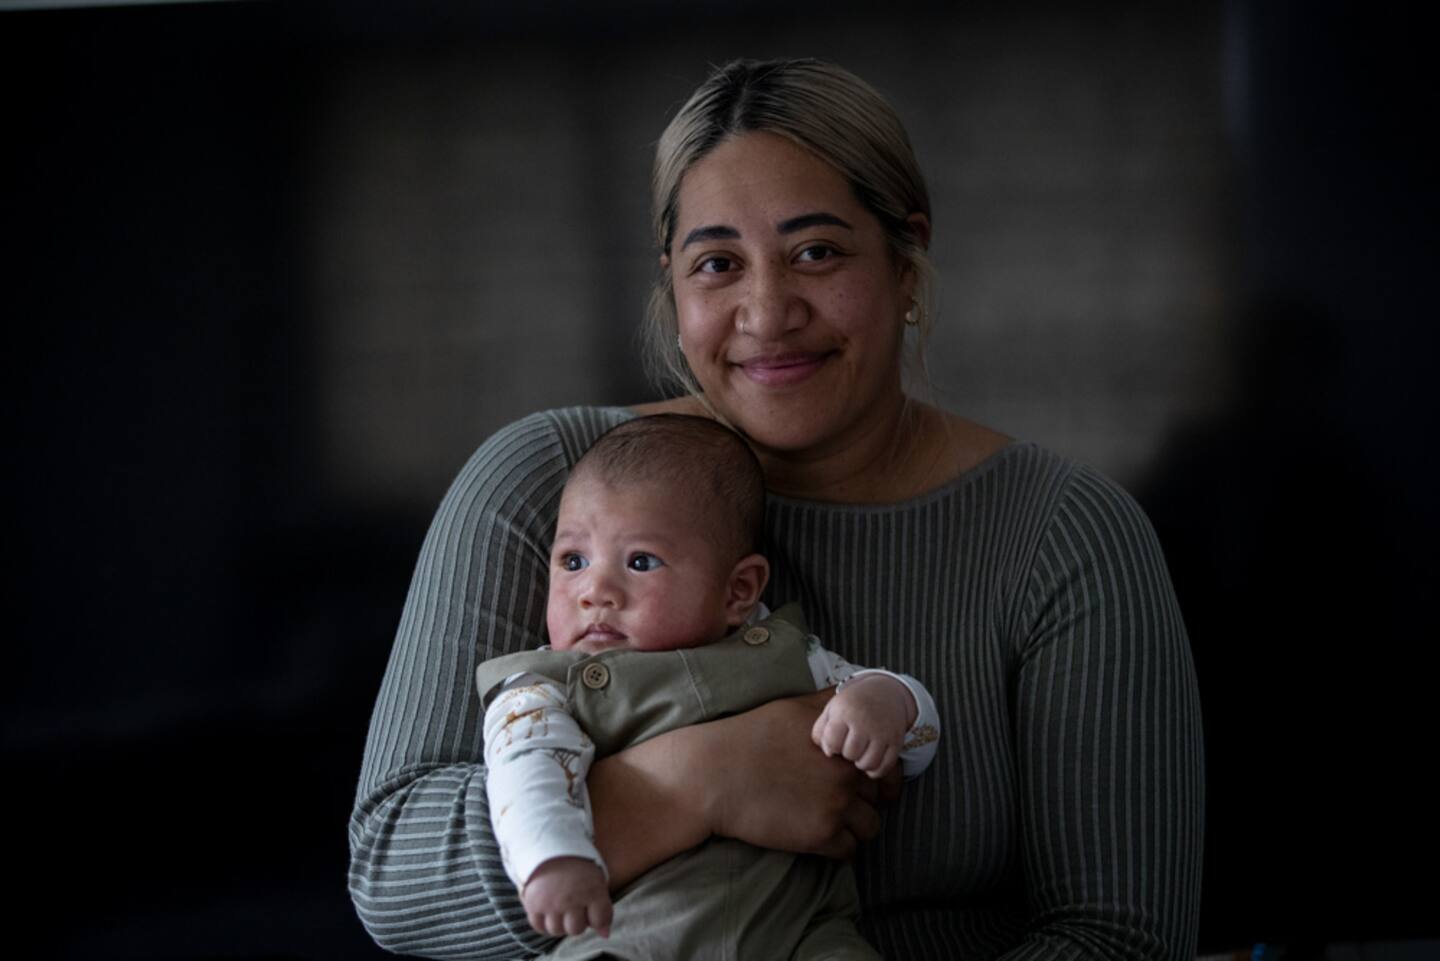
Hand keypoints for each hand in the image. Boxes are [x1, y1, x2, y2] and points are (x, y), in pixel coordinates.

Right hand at [521, 857, 611, 938]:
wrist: (549, 845)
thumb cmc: (578, 866)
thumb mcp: (596, 880)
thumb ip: (603, 908)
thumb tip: (605, 935)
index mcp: (592, 890)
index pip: (600, 920)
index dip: (597, 917)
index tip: (592, 907)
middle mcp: (571, 899)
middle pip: (576, 929)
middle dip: (577, 921)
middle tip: (574, 906)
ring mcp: (551, 903)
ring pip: (557, 930)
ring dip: (559, 923)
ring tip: (560, 908)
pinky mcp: (533, 904)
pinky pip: (539, 926)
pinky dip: (543, 923)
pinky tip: (548, 911)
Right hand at [701, 691, 887, 859]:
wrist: (714, 774)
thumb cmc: (750, 736)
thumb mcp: (794, 708)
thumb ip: (829, 705)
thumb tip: (852, 692)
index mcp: (844, 744)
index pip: (889, 766)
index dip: (885, 777)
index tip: (875, 786)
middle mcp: (846, 774)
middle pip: (879, 798)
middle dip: (864, 801)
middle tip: (842, 802)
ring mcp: (835, 806)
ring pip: (870, 828)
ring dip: (856, 827)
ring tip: (832, 821)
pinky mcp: (819, 835)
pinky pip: (849, 851)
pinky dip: (839, 847)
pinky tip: (820, 836)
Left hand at [811, 674, 915, 778]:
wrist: (885, 692)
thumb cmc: (854, 703)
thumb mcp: (833, 708)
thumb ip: (821, 729)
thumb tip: (827, 752)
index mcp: (846, 712)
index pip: (832, 743)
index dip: (830, 746)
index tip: (835, 741)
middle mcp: (865, 722)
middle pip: (850, 754)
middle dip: (847, 753)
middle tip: (850, 744)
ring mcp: (883, 733)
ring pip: (868, 763)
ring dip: (861, 763)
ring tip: (860, 752)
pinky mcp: (896, 742)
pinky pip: (884, 767)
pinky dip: (875, 770)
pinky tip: (870, 760)